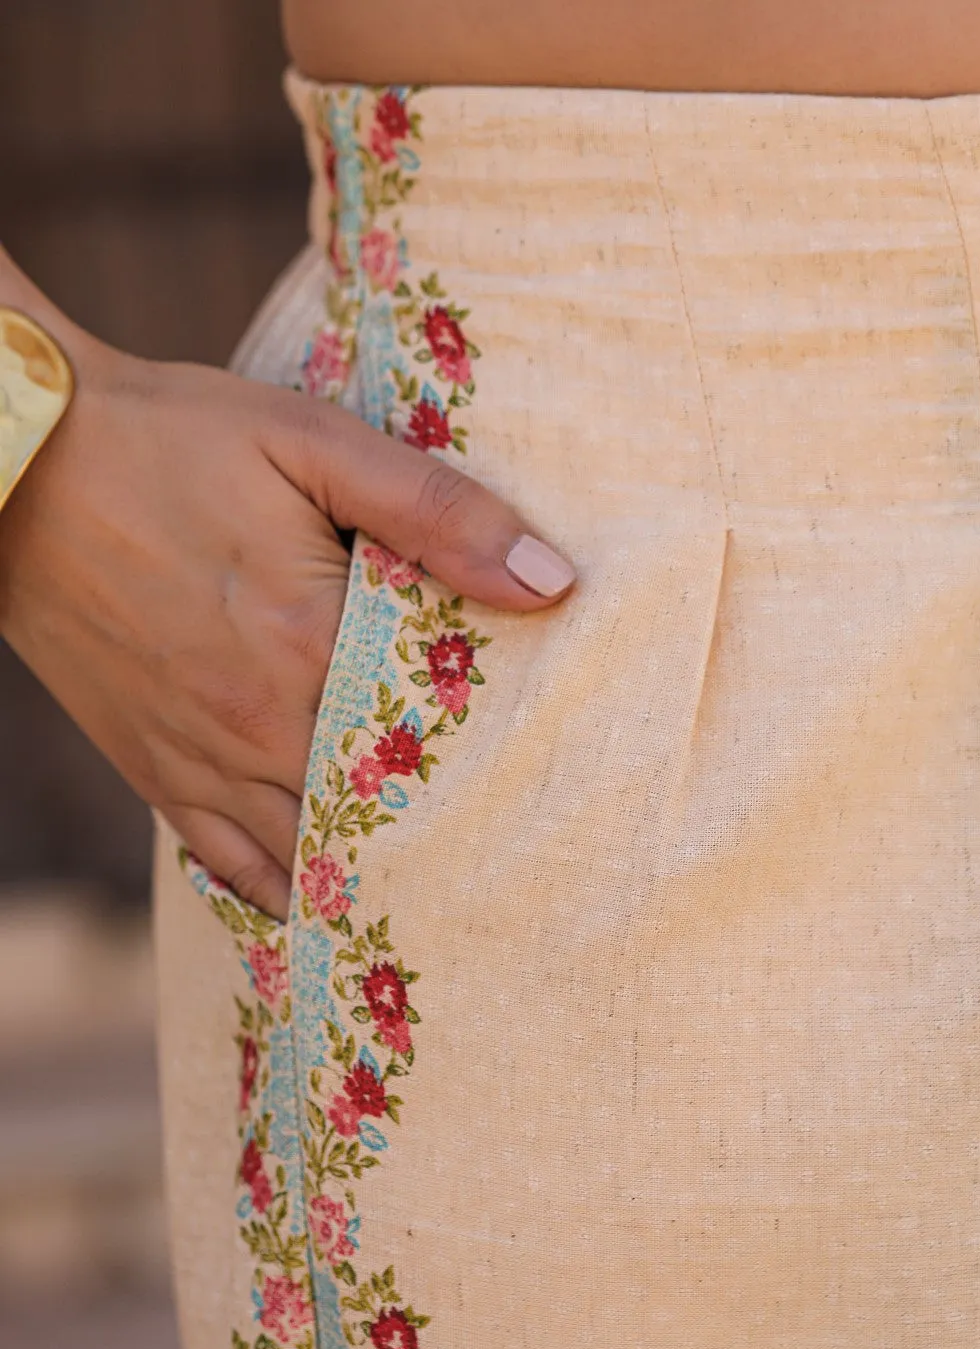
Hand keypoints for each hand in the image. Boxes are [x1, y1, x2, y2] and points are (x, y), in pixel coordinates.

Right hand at [0, 319, 574, 920]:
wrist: (20, 460)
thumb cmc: (172, 438)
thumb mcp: (313, 443)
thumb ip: (437, 511)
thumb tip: (552, 580)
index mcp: (312, 644)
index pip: (438, 742)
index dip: (498, 768)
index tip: (547, 788)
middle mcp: (259, 723)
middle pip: (380, 814)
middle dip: (444, 833)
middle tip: (512, 860)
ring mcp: (199, 756)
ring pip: (306, 855)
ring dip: (369, 875)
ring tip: (436, 897)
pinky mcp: (151, 766)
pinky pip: (226, 861)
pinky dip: (279, 889)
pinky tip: (318, 905)